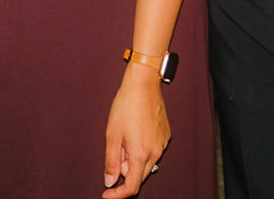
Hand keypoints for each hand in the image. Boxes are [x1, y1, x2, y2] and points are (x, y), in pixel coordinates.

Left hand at [101, 65, 169, 197]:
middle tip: (115, 151)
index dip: (118, 194)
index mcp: (141, 154)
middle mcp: (155, 152)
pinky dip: (142, 149)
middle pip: (139, 175)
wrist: (143, 85)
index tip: (107, 193)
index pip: (132, 187)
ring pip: (146, 163)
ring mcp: (163, 144)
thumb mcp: (112, 135)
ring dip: (133, 159)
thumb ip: (111, 161)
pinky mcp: (166, 136)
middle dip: (125, 171)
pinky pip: (153, 151)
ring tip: (125, 137)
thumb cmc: (126, 106)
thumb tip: (110, 181)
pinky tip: (135, 131)